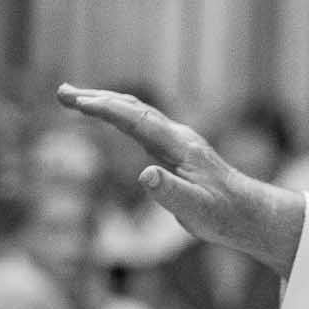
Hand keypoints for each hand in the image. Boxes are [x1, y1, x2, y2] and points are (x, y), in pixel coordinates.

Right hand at [55, 85, 305, 277]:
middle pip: (133, 108)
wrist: (247, 213)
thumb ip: (169, 193)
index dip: (109, 110)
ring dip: (104, 102)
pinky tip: (104, 113)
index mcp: (180, 147)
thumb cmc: (223, 215)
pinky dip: (117, 114)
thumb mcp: (196, 210)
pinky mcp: (172, 149)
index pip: (139, 121)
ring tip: (71, 99)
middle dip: (97, 98)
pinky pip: (140, 124)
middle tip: (62, 94)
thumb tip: (145, 175)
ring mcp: (175, 140)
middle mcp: (177, 136)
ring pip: (136, 112)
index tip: (80, 103)